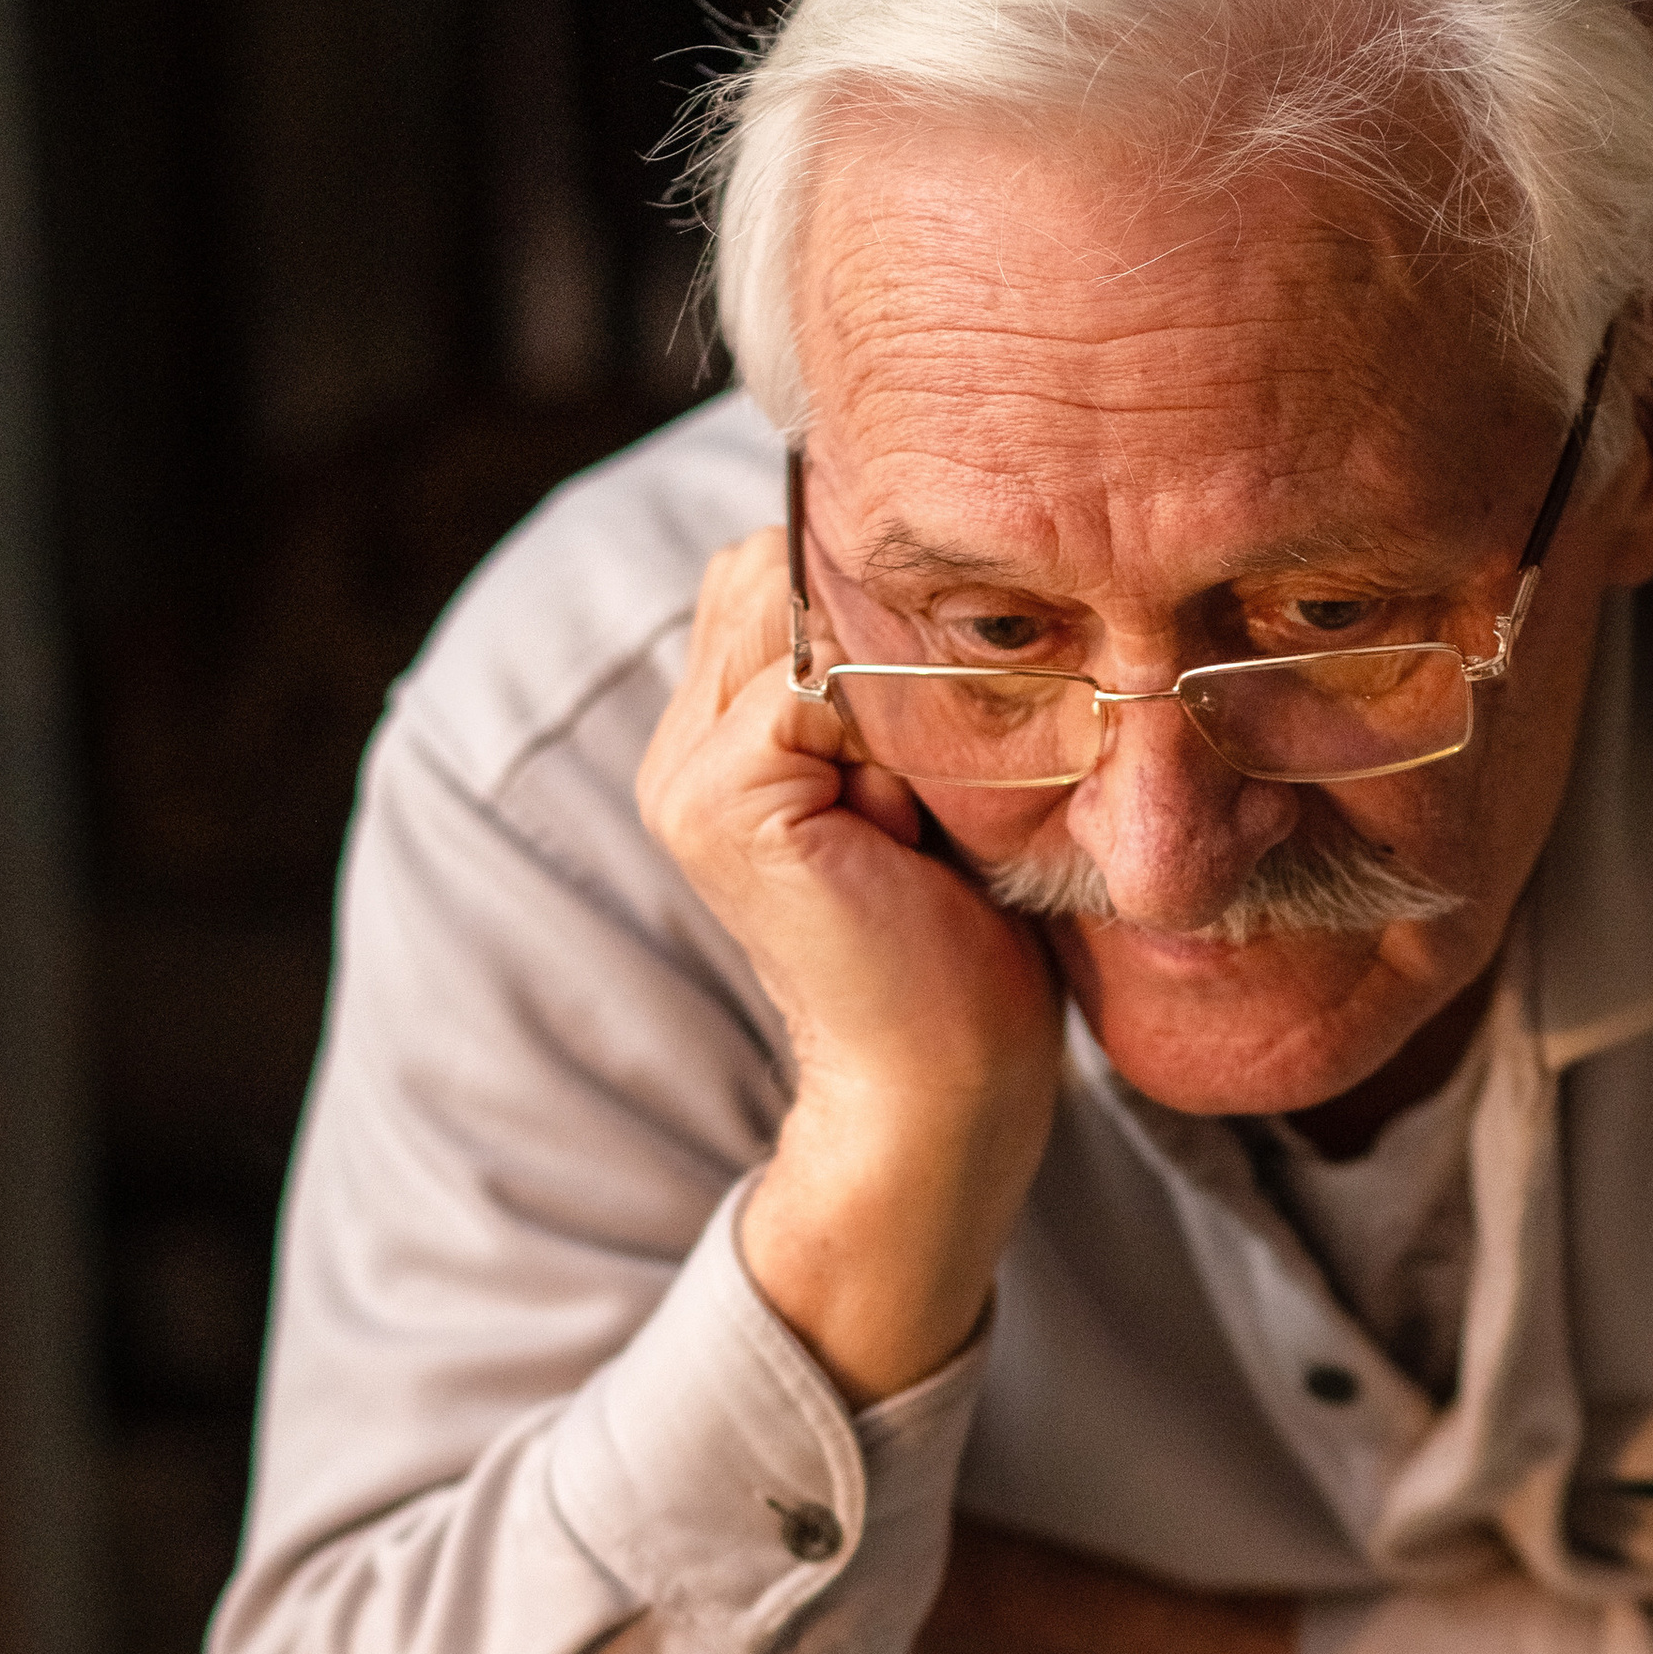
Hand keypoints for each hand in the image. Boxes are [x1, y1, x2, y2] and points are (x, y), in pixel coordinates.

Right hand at [638, 530, 1064, 1404]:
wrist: (946, 1089)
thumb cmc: (969, 947)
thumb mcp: (938, 777)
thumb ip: (898, 678)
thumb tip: (946, 564)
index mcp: (725, 734)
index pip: (788, 568)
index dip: (882, 606)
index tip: (955, 704)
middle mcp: (683, 745)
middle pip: (781, 569)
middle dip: (881, 633)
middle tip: (938, 769)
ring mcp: (687, 773)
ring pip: (799, 609)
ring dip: (889, 679)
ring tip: (918, 804)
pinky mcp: (719, 798)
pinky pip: (815, 674)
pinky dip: (890, 730)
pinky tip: (908, 827)